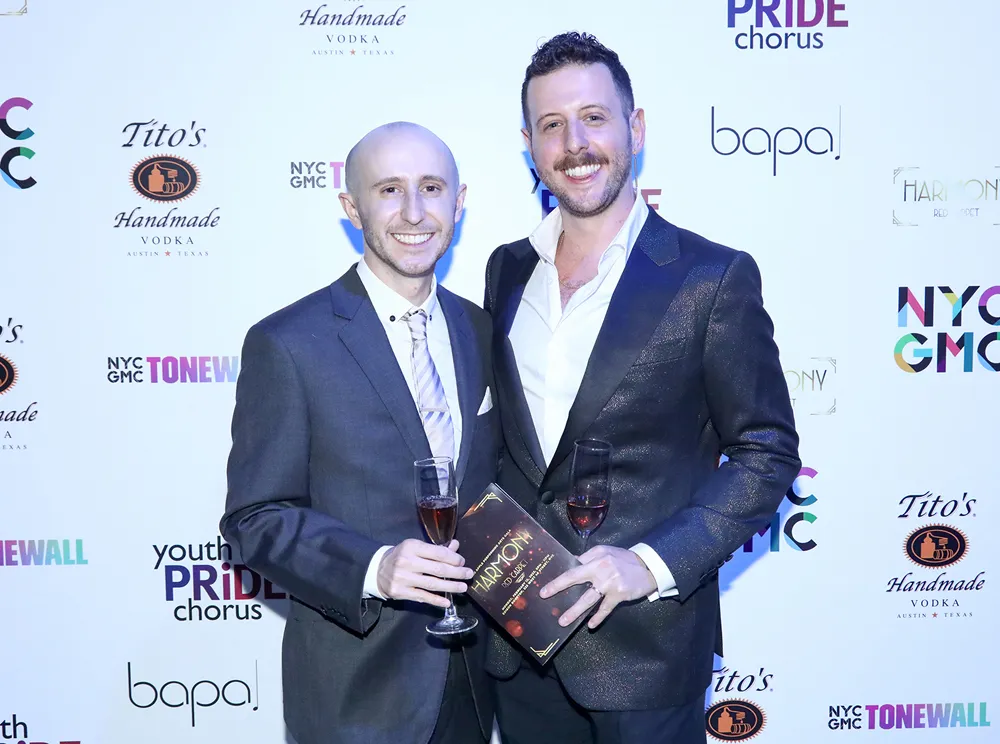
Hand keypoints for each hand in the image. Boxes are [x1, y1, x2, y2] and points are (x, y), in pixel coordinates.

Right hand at [376, 539, 473, 607]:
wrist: (377, 570)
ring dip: (450, 586)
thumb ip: (436, 548)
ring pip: (432, 584)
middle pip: (437, 569)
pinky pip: (422, 597)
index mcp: (412, 547)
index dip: (453, 558)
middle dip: (456, 572)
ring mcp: (403, 578)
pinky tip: (447, 602)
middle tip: (469, 574)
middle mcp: (407, 562)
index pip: (438, 553)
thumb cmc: (401, 556)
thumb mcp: (416, 547)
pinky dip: (436, 600)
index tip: (462, 562)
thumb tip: (456, 546)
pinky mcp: (400, 592)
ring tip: (463, 587)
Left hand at [538, 545, 656, 629]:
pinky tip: (590, 625)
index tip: (547, 582)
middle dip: (558, 587)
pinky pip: (605, 608)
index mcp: (595, 557)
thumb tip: (572, 563)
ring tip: (563, 621)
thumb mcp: (606, 552)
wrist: (649, 566)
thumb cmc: (625, 560)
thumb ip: (589, 558)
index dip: (560, 574)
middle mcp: (600, 568)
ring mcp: (609, 582)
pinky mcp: (619, 594)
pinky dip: (598, 617)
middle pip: (575, 578)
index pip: (573, 566)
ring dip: (575, 610)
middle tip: (545, 595)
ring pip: (588, 599)